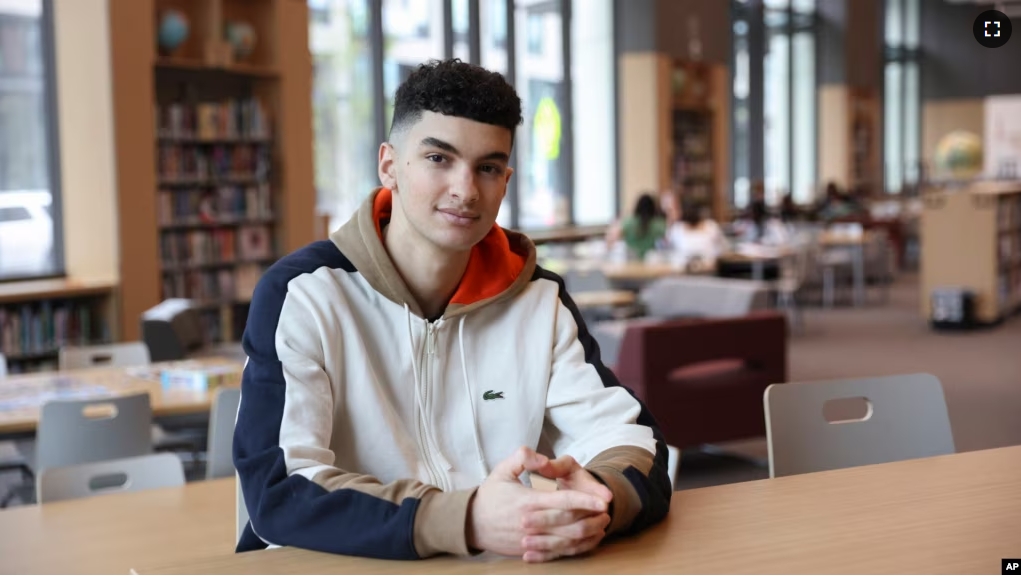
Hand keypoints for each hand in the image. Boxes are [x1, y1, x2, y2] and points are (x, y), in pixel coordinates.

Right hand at [466, 447, 608, 558]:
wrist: (470, 524)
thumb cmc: (489, 495)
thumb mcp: (502, 470)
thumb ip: (522, 457)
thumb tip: (542, 458)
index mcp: (528, 502)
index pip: (563, 501)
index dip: (586, 500)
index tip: (605, 499)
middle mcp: (532, 523)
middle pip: (570, 522)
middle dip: (593, 517)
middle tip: (608, 511)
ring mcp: (531, 540)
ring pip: (567, 541)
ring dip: (588, 534)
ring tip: (602, 524)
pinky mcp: (530, 551)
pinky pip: (558, 553)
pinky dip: (576, 548)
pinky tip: (588, 540)